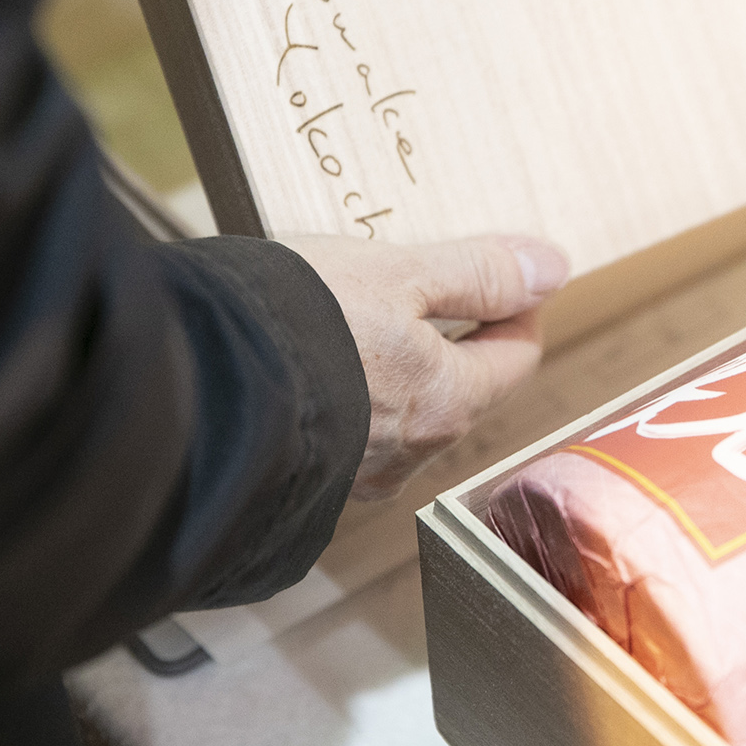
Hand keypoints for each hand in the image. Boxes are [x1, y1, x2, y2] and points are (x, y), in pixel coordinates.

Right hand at [282, 233, 568, 501]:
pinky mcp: (305, 477)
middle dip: (455, 338)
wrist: (192, 389)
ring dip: (396, 368)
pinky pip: (349, 431)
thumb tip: (553, 269)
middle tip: (428, 286)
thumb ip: (477, 273)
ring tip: (360, 318)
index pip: (516, 357)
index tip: (503, 274)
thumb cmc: (298, 324)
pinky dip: (348, 393)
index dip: (517, 307)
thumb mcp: (397, 274)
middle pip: (463, 389)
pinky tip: (316, 361)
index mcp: (448, 403)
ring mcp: (356, 474)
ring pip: (405, 414)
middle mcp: (411, 453)